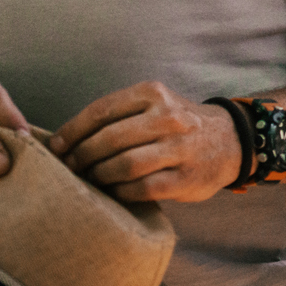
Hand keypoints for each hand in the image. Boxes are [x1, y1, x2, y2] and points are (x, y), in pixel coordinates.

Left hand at [48, 82, 241, 202]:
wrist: (230, 140)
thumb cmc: (177, 125)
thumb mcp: (154, 105)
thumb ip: (118, 116)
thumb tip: (65, 141)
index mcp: (153, 93)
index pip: (100, 111)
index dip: (71, 131)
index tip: (55, 147)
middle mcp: (168, 117)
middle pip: (109, 139)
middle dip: (81, 157)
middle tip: (69, 168)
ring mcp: (179, 148)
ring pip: (124, 165)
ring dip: (99, 176)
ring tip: (90, 180)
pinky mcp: (186, 178)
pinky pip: (142, 189)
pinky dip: (121, 192)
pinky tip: (114, 191)